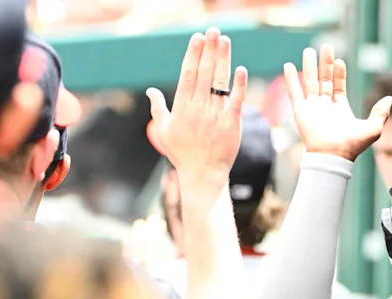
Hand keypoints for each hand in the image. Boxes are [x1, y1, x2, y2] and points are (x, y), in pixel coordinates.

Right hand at [146, 28, 246, 184]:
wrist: (203, 174)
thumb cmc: (182, 153)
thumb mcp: (164, 130)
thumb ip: (157, 108)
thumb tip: (151, 91)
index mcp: (182, 107)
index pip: (188, 74)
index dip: (193, 54)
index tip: (198, 37)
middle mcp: (199, 108)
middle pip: (204, 73)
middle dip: (209, 50)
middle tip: (214, 31)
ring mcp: (216, 116)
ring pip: (220, 82)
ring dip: (223, 59)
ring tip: (225, 41)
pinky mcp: (232, 124)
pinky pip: (236, 102)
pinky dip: (239, 85)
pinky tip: (241, 69)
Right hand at [283, 45, 391, 161]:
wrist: (333, 156)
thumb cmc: (352, 145)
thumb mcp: (373, 129)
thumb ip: (380, 113)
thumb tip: (390, 99)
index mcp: (340, 110)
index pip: (338, 86)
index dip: (339, 73)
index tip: (340, 60)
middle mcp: (325, 107)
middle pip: (324, 80)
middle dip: (325, 64)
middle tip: (326, 47)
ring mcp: (312, 109)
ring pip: (310, 83)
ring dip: (309, 66)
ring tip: (308, 51)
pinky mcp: (301, 112)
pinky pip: (294, 92)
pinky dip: (291, 80)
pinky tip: (289, 66)